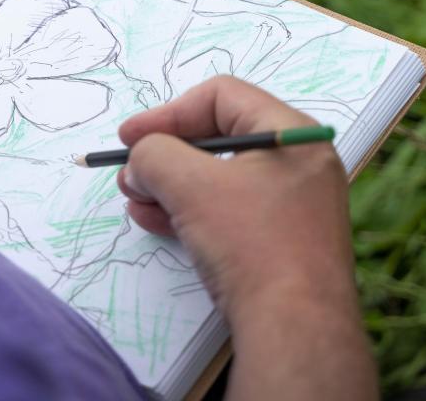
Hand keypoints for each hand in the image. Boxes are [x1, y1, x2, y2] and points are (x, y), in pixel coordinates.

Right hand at [118, 77, 376, 400]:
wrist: (294, 328)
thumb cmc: (252, 244)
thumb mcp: (191, 186)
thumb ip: (155, 155)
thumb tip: (141, 157)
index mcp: (291, 135)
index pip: (222, 97)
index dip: (169, 112)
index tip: (130, 136)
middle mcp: (296, 165)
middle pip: (217, 138)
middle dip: (164, 154)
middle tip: (129, 172)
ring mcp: (290, 206)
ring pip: (217, 179)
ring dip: (168, 185)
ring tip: (135, 200)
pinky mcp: (278, 242)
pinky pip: (226, 211)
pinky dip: (188, 211)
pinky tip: (153, 221)